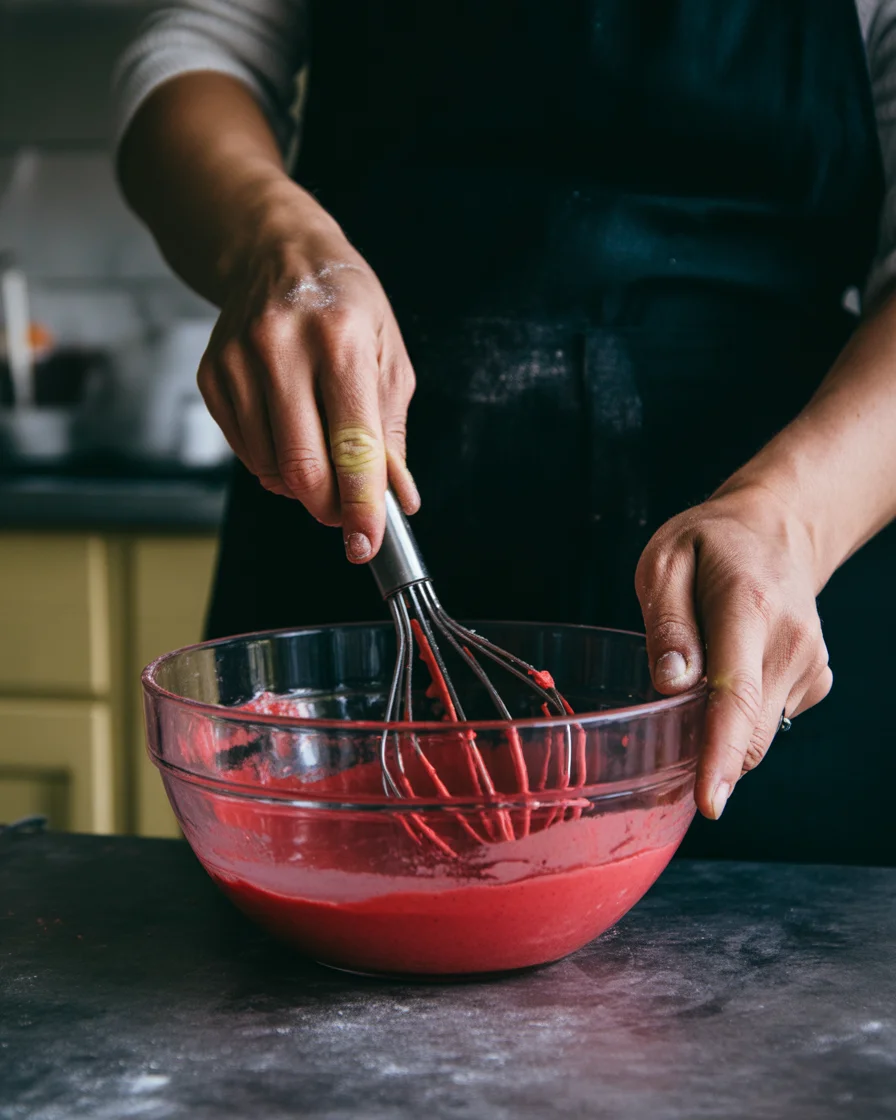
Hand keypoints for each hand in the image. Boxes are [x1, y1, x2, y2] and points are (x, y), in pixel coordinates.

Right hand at [197, 193, 418, 561]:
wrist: (278, 252)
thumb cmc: (345, 305)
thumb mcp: (388, 357)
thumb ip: (391, 433)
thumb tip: (396, 497)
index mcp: (341, 340)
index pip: (353, 444)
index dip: (361, 504)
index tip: (365, 541)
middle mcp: (284, 348)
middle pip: (304, 467)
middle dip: (329, 508)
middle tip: (345, 515)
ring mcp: (239, 361)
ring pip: (270, 467)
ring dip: (301, 487)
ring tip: (322, 461)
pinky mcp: (212, 375)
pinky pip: (244, 451)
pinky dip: (273, 464)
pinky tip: (291, 436)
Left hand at [635, 484, 831, 819]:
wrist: (777, 530)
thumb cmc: (710, 545)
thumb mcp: (666, 561)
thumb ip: (667, 623)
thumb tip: (671, 683)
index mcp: (750, 607)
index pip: (736, 695)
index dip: (719, 754)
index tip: (709, 801)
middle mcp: (791, 642)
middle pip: (748, 732)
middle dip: (705, 756)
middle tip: (663, 734)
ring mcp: (810, 664)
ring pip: (756, 733)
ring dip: (718, 728)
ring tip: (700, 669)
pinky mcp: (815, 681)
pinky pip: (767, 721)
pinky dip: (738, 714)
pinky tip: (728, 669)